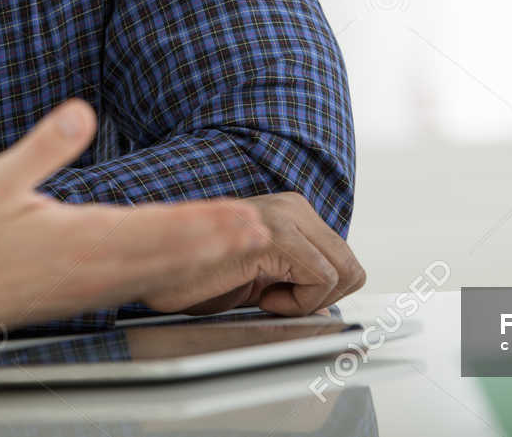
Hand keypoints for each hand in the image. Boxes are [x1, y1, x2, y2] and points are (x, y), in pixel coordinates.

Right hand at [0, 100, 269, 333]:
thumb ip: (44, 146)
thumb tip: (80, 110)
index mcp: (77, 239)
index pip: (155, 229)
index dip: (203, 223)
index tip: (240, 215)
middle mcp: (92, 270)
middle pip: (169, 256)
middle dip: (217, 242)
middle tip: (259, 230)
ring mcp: (89, 288)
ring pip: (158, 272)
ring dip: (202, 259)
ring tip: (237, 244)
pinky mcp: (80, 295)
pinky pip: (137, 282)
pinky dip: (170, 271)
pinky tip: (184, 264)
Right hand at [136, 192, 365, 316]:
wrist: (158, 264)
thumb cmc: (202, 274)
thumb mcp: (264, 274)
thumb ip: (298, 277)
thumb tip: (330, 303)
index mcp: (293, 212)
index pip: (345, 262)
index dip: (320, 294)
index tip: (281, 297)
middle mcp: (295, 207)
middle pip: (353, 268)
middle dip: (321, 297)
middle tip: (276, 299)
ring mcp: (288, 217)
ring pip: (345, 273)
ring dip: (309, 299)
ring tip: (266, 294)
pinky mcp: (279, 235)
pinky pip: (323, 279)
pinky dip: (298, 302)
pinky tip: (260, 294)